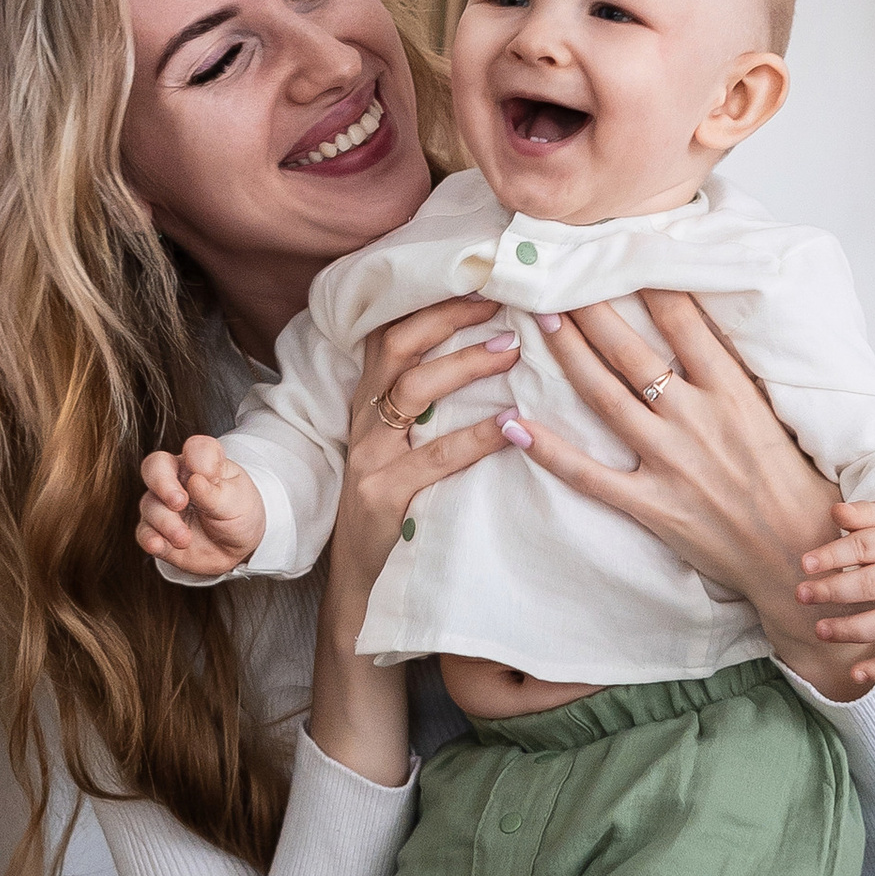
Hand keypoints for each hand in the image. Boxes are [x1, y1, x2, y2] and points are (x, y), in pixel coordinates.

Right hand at [136, 434, 265, 578]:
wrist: (238, 550)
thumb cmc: (238, 515)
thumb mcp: (237, 501)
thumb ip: (214, 492)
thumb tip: (195, 480)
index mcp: (201, 465)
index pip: (194, 448)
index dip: (198, 458)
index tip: (211, 476)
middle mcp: (177, 480)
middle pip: (155, 467)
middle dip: (162, 483)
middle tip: (179, 502)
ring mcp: (164, 506)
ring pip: (149, 505)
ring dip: (165, 522)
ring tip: (185, 538)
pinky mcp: (158, 532)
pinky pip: (144, 533)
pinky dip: (149, 538)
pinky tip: (158, 544)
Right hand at [307, 297, 520, 783]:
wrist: (361, 599)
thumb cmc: (400, 519)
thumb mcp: (406, 454)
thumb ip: (434, 412)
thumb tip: (494, 357)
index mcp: (370, 408)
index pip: (392, 332)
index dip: (433, 300)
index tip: (483, 276)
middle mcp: (363, 425)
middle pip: (397, 346)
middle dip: (448, 314)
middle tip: (503, 297)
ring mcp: (370, 461)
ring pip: (411, 391)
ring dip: (464, 363)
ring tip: (512, 349)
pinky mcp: (385, 500)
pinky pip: (432, 458)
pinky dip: (475, 436)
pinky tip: (513, 426)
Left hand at [502, 291, 874, 701]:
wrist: (799, 553)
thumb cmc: (795, 483)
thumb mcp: (778, 414)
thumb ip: (740, 374)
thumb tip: (710, 329)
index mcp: (735, 392)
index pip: (685, 321)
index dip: (650, 282)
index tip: (623, 250)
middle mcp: (698, 418)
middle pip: (633, 350)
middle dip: (594, 307)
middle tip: (562, 274)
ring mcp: (671, 461)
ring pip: (606, 396)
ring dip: (571, 355)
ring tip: (544, 319)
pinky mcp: (652, 504)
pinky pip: (589, 475)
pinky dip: (549, 451)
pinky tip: (514, 425)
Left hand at [798, 501, 874, 689]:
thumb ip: (861, 513)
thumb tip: (835, 512)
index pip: (865, 548)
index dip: (834, 556)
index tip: (805, 564)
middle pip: (873, 586)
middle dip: (834, 592)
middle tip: (801, 595)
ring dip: (852, 630)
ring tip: (819, 630)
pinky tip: (856, 675)